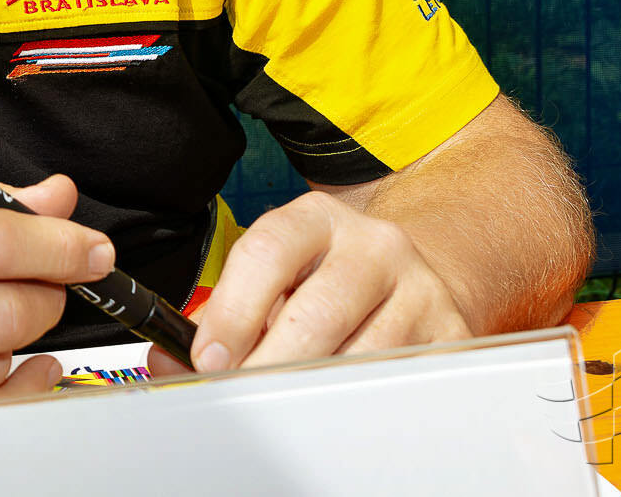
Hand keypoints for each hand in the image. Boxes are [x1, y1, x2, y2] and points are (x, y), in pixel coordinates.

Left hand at [147, 190, 470, 377]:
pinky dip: (358, 400)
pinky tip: (335, 401)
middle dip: (268, 363)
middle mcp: (374, 245)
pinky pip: (396, 381)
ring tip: (285, 401)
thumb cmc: (328, 279)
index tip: (208, 357)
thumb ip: (224, 311)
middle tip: (240, 392)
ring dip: (313, 388)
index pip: (268, 252)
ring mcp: (420, 289)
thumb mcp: (277, 275)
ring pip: (358, 357)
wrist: (419, 274)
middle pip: (315, 313)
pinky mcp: (450, 334)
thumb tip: (170, 358)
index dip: (232, 311)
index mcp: (318, 218)